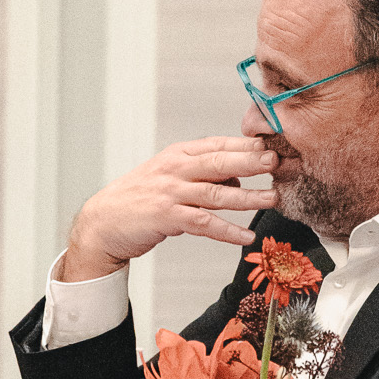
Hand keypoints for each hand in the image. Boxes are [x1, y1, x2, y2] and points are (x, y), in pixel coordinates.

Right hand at [61, 136, 280, 279]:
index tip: (273, 143)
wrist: (103, 221)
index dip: (246, 144)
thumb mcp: (171, 175)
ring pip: (216, 193)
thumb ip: (204, 173)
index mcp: (178, 153)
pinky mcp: (166, 217)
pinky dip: (227, 231)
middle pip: (219, 163)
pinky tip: (245, 236)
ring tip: (272, 200)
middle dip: (250, 162)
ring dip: (247, 198)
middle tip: (276, 162)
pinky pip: (203, 224)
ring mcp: (170, 193)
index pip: (217, 143)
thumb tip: (240, 178)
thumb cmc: (140, 197)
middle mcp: (175, 169)